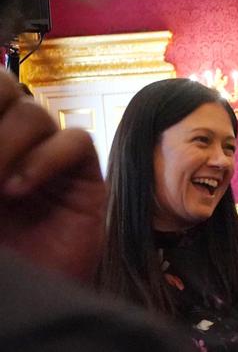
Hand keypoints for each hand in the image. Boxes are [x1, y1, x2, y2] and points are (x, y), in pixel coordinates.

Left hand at [0, 71, 105, 282]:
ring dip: (10, 142)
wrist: (38, 294)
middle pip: (7, 87)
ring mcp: (49, 158)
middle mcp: (13, 144)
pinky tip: (21, 188)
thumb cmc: (6, 258)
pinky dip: (48, 158)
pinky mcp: (85, 175)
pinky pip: (76, 142)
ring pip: (37, 114)